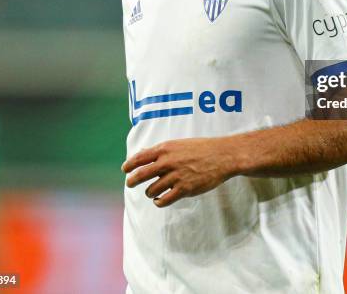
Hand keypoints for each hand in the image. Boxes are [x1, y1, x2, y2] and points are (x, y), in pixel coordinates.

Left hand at [122, 137, 237, 207]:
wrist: (222, 156)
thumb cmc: (201, 148)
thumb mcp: (178, 144)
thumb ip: (161, 150)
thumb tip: (142, 153)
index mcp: (165, 149)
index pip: (139, 158)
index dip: (129, 165)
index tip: (125, 170)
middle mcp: (167, 162)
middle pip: (140, 175)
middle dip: (132, 181)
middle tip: (130, 184)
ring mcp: (175, 176)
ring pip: (151, 190)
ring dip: (149, 192)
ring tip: (153, 191)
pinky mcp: (184, 189)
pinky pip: (163, 200)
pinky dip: (158, 202)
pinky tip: (160, 200)